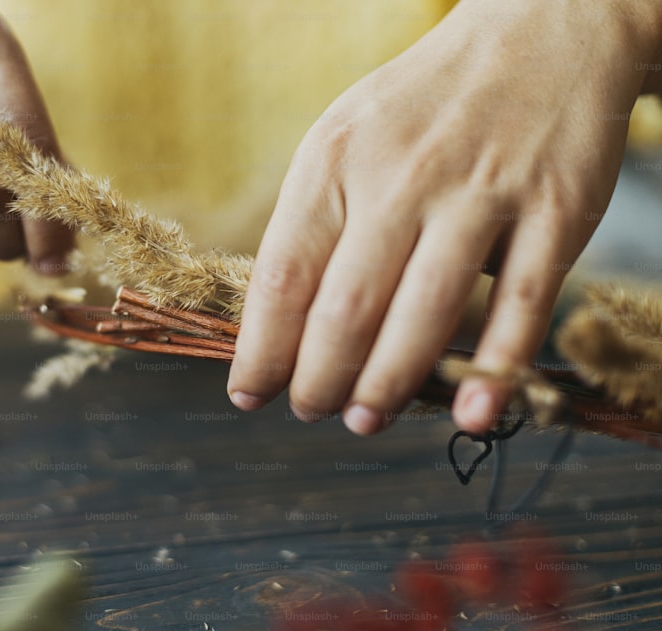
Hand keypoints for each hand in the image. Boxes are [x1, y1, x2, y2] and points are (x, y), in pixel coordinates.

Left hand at [228, 0, 661, 434]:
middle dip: (318, 380)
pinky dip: (493, 370)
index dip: (260, 349)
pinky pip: (519, 304)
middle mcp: (401, 178)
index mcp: (334, 161)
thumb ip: (313, 223)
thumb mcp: (343, 140)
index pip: (282, 276)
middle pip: (345, 309)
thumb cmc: (422, 107)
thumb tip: (275, 324)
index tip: (248, 392)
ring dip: (386, 385)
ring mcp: (480, 195)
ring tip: (364, 420)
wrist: (542, 31)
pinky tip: (471, 416)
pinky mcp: (554, 212)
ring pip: (423, 315)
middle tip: (312, 409)